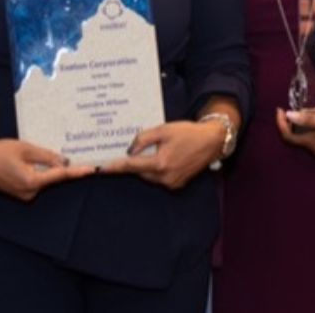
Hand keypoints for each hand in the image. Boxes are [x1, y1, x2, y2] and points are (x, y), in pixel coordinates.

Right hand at [0, 138, 93, 200]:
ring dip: (46, 168)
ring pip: (43, 179)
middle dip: (60, 167)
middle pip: (52, 178)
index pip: (59, 176)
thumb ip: (46, 156)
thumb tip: (64, 162)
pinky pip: (34, 180)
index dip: (76, 172)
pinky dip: (37, 171)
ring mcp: (23, 194)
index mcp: (31, 182)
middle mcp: (28, 192)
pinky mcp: (18, 192)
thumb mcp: (24, 148)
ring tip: (35, 153)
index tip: (91, 170)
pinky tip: (32, 160)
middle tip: (70, 152)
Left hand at [101, 119, 223, 189]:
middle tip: (129, 151)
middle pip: (139, 172)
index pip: (131, 166)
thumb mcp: (163, 130)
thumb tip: (130, 150)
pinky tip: (161, 157)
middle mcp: (164, 177)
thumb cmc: (188, 133)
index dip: (115, 167)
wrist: (212, 141)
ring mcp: (171, 183)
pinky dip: (155, 169)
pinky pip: (159, 178)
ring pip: (148, 176)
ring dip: (145, 166)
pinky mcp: (177, 184)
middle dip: (133, 163)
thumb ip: (143, 139)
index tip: (102, 169)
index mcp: (160, 164)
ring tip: (151, 151)